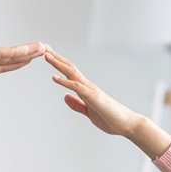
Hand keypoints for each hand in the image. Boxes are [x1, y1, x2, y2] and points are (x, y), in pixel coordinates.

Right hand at [0, 43, 45, 101]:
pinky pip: (0, 54)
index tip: (27, 63)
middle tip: (42, 52)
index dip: (13, 65)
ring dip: (27, 51)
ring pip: (8, 54)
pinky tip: (29, 51)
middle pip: (7, 58)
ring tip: (43, 49)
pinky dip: (16, 52)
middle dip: (25, 56)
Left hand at [46, 48, 170, 158]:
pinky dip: (65, 82)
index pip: (70, 73)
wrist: (126, 124)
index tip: (48, 55)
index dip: (58, 64)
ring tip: (46, 56)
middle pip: (69, 68)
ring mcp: (91, 90)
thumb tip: (64, 96)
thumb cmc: (110, 118)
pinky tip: (54, 78)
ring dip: (58, 64)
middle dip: (56, 58)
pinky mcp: (93, 97)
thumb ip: (77, 104)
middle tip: (43, 47)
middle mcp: (88, 86)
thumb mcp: (88, 112)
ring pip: (72, 73)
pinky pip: (77, 87)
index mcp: (86, 89)